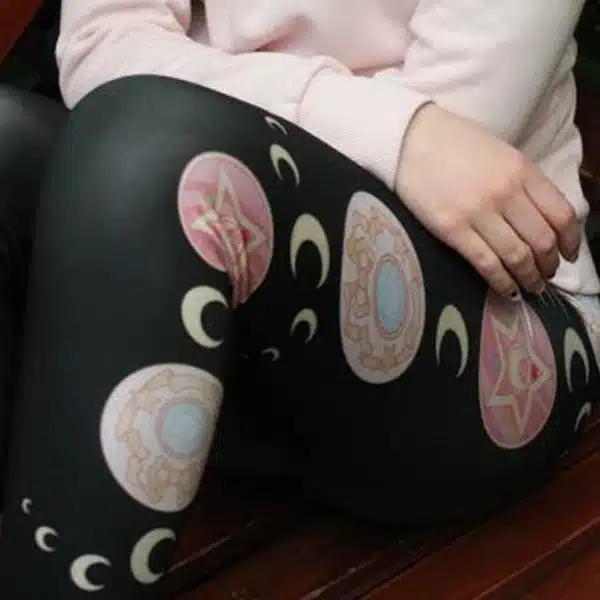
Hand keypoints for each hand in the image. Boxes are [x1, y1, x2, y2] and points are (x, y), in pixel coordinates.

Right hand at [396, 103, 579, 297]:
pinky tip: (508, 290)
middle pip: (542, 240)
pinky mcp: (453, 230)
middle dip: (549, 264)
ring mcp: (479, 213)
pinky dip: (502, 281)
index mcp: (522, 170)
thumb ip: (522, 181)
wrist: (410, 140)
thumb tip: (537, 217)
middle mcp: (506, 193)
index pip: (561, 214)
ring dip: (529, 277)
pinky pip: (486, 263)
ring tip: (530, 287)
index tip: (568, 255)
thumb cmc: (454, 143)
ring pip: (517, 256)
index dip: (570, 241)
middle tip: (546, 276)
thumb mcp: (500, 153)